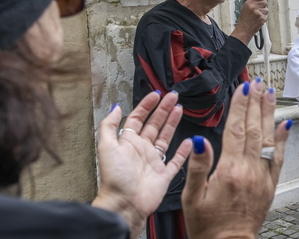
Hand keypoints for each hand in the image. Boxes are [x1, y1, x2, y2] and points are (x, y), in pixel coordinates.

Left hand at [92, 91, 191, 237]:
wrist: (125, 204)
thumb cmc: (115, 178)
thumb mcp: (106, 147)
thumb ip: (109, 125)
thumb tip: (116, 107)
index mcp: (128, 143)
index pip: (138, 119)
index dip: (147, 106)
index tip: (156, 95)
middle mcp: (142, 150)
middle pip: (154, 125)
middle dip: (163, 109)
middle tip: (173, 97)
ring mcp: (154, 162)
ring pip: (166, 138)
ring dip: (173, 123)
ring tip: (180, 109)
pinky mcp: (164, 175)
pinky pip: (176, 161)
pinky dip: (184, 152)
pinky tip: (190, 141)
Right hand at [182, 79, 290, 238]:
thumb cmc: (209, 226)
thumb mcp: (192, 197)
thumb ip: (197, 166)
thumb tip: (200, 140)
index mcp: (229, 170)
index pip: (235, 130)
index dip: (239, 107)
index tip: (243, 89)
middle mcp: (249, 170)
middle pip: (253, 128)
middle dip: (256, 103)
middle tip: (258, 83)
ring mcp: (262, 176)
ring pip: (267, 138)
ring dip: (269, 113)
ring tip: (270, 94)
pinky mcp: (270, 184)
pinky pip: (278, 156)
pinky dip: (281, 138)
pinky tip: (284, 124)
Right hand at [231, 0, 268, 43]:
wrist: (244, 30)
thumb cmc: (244, 20)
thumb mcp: (245, 8)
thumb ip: (252, 1)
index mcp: (249, 3)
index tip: (260, 1)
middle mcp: (254, 7)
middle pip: (265, 2)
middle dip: (263, 6)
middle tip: (259, 11)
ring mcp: (258, 13)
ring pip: (266, 9)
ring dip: (264, 13)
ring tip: (257, 16)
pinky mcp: (262, 18)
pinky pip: (266, 16)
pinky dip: (263, 19)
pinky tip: (258, 20)